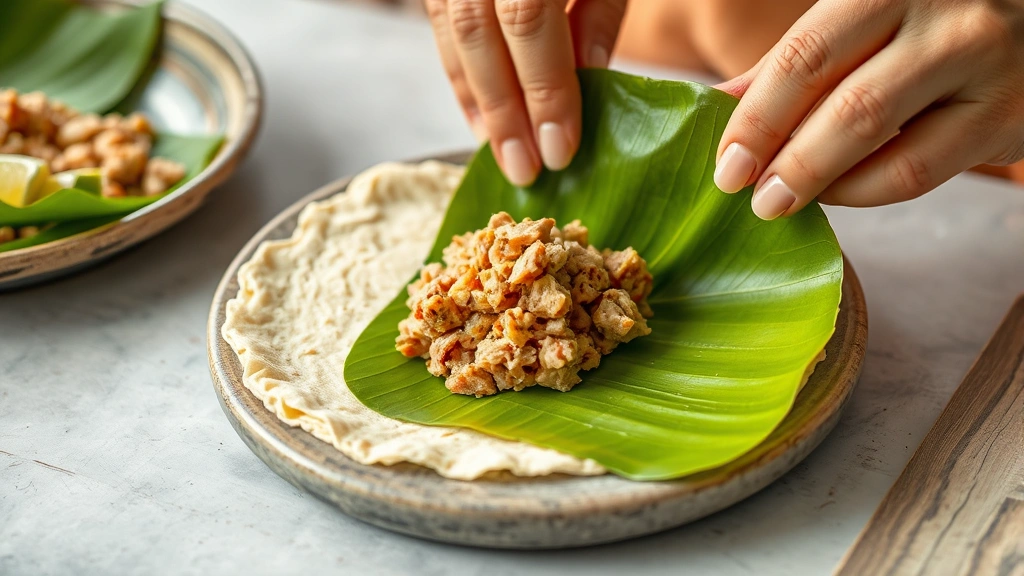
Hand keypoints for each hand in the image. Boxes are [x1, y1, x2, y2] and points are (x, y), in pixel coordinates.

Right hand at [425, 0, 627, 185]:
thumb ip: (599, 13)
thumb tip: (587, 79)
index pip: (528, 21)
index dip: (543, 89)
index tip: (559, 150)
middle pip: (478, 36)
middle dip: (503, 112)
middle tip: (525, 171)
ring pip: (452, 34)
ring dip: (477, 101)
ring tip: (503, 153)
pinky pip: (440, 24)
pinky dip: (461, 74)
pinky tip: (481, 114)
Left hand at [712, 0, 1023, 219]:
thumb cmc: (928, 22)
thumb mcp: (862, 22)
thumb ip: (797, 62)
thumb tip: (718, 105)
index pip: (806, 56)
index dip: (757, 118)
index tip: (726, 165)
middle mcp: (943, 18)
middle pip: (845, 104)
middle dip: (784, 159)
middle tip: (748, 196)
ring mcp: (983, 66)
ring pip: (883, 143)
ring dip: (819, 182)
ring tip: (780, 201)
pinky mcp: (1007, 117)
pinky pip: (919, 171)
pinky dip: (862, 190)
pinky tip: (836, 193)